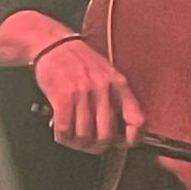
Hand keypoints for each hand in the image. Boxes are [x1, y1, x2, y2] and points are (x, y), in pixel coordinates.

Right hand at [33, 39, 144, 153]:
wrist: (54, 43)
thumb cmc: (80, 61)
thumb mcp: (107, 74)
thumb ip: (116, 99)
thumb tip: (121, 131)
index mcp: (119, 84)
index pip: (136, 118)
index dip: (133, 138)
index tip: (125, 144)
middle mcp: (103, 88)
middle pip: (106, 134)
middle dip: (96, 146)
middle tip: (89, 144)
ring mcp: (83, 91)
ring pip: (84, 135)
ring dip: (76, 142)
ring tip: (73, 137)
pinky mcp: (62, 95)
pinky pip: (64, 128)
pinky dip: (62, 136)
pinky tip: (61, 131)